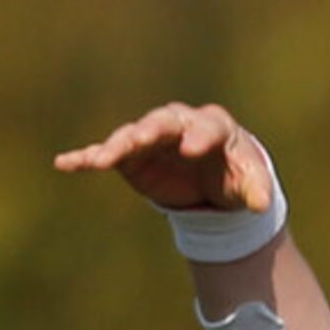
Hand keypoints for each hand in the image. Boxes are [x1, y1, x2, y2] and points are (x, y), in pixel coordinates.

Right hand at [54, 102, 274, 216]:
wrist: (213, 177)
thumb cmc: (234, 174)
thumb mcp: (249, 184)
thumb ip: (256, 190)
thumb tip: (264, 206)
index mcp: (212, 127)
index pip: (206, 129)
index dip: (198, 138)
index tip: (191, 150)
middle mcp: (178, 125)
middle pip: (161, 124)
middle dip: (149, 132)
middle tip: (138, 141)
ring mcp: (151, 138)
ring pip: (130, 136)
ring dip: (115, 145)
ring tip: (99, 160)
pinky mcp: (131, 156)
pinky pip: (105, 153)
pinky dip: (85, 157)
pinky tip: (65, 163)